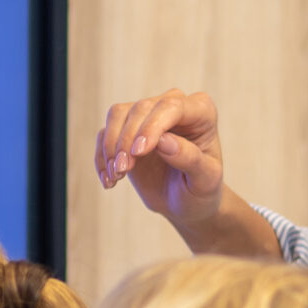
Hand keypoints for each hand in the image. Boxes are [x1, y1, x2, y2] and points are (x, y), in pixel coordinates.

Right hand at [96, 88, 227, 227]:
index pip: (171, 107)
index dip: (151, 126)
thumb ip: (190, 159)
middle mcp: (173, 105)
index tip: (138, 153)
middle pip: (141, 108)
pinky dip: (102, 156)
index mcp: (201, 111)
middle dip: (127, 140)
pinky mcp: (127, 129)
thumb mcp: (205, 181)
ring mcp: (148, 115)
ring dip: (111, 145)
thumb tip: (164, 141)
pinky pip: (105, 132)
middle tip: (122, 171)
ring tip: (116, 175)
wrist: (185, 202)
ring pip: (118, 114)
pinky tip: (109, 180)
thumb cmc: (201, 190)